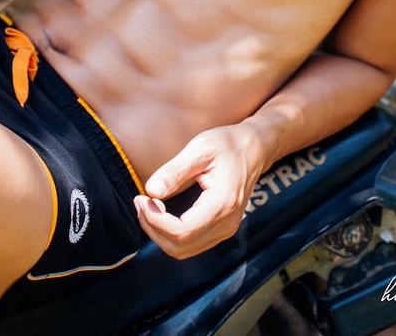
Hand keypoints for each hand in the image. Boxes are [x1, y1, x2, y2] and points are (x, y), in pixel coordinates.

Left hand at [133, 123, 265, 259]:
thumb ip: (174, 170)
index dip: (155, 221)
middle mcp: (226, 223)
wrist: (254, 148)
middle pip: (180, 247)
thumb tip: (150, 191)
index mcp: (222, 204)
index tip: (141, 199)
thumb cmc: (228, 144)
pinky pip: (191, 244)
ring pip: (183, 250)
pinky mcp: (222, 229)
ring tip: (149, 206)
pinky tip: (162, 212)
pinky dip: (171, 234)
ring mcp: (226, 229)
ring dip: (160, 233)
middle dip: (153, 228)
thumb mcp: (200, 148)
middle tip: (141, 202)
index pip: (182, 232)